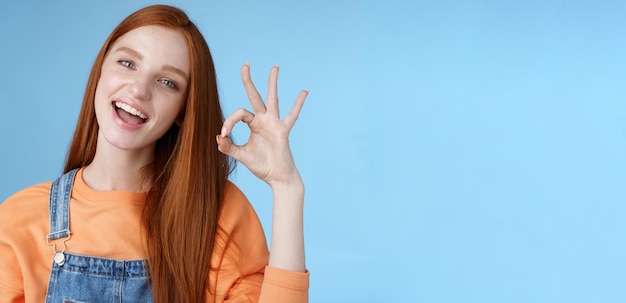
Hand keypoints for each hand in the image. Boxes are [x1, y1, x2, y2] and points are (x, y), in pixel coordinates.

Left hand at [216, 63, 307, 187]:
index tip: (224, 134)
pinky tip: (304, 92)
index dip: (229, 121)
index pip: (239, 114)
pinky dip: (298, 104)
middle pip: (254, 96)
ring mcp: (274, 124)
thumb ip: (229, 147)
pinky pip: (292, 115)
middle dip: (248, 81)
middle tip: (245, 65)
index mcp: (253, 124)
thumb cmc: (261, 166)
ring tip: (274, 67)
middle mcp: (263, 120)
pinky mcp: (282, 131)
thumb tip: (217, 137)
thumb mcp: (241, 155)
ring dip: (272, 83)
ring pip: (272, 99)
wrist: (277, 177)